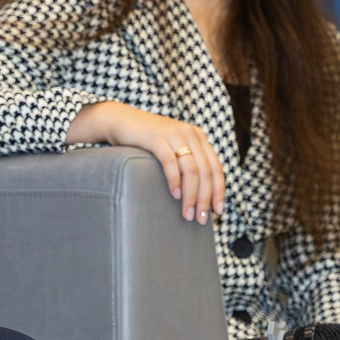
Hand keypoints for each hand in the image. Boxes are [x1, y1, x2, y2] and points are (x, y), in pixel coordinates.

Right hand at [68, 101, 224, 223]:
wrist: (120, 120)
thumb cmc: (146, 141)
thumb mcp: (172, 147)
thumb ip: (186, 161)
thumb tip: (198, 194)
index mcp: (197, 137)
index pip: (216, 167)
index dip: (219, 190)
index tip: (219, 210)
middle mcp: (189, 133)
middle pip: (205, 171)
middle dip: (205, 198)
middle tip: (201, 218)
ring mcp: (173, 134)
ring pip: (191, 169)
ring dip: (191, 195)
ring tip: (187, 214)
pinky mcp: (156, 137)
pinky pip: (170, 162)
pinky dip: (174, 181)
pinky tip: (174, 195)